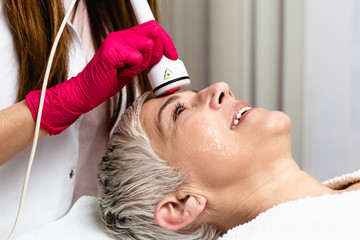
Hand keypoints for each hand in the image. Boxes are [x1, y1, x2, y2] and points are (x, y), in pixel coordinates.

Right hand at [26, 20, 177, 134]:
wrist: (87, 91)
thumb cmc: (108, 80)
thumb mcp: (132, 66)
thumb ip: (145, 56)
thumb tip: (164, 54)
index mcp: (126, 37)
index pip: (152, 28)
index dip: (166, 41)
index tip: (172, 55)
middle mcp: (120, 35)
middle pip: (154, 32)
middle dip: (158, 52)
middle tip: (147, 66)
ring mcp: (114, 41)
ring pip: (147, 46)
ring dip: (142, 64)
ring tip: (128, 70)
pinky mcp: (111, 52)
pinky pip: (136, 57)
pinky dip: (133, 69)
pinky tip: (122, 72)